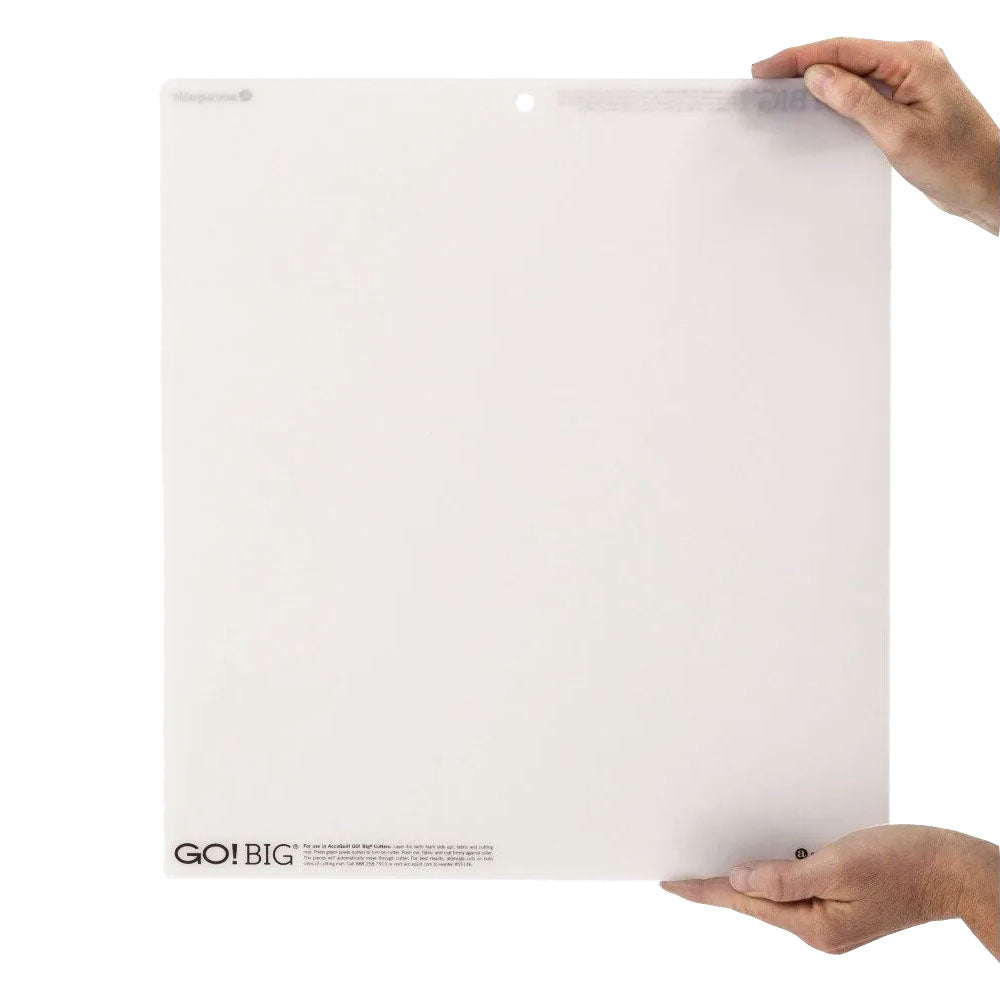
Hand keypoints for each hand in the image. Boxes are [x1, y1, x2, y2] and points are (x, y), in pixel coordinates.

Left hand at [661, 825, 998, 956]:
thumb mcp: (839, 864)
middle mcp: (819, 929)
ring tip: (711, 863)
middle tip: (682, 871)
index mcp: (816, 926)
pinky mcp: (840, 905)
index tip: (672, 883)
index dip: (706, 890)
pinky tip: (761, 861)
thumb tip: (739, 879)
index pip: (746, 903)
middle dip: (721, 884)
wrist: (951, 870)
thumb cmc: (903, 863)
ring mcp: (830, 920)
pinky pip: (794, 889)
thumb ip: (785, 876)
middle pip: (756, 903)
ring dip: (747, 877)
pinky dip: (773, 873)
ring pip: (774, 895)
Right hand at [752, 38, 998, 234]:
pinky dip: (835, 101)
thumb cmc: (956, 162)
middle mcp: (912, 61)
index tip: (764, 69)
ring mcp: (909, 81)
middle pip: (845, 56)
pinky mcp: (906, 102)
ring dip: (816, 85)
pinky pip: (863, 94)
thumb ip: (857, 101)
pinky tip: (814, 113)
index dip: (799, 57)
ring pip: (851, 74)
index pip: (844, 49)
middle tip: (762, 82)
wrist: (988, 184)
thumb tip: (818, 76)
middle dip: (801, 67)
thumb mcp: (900, 134)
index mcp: (914, 59)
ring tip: (779, 97)